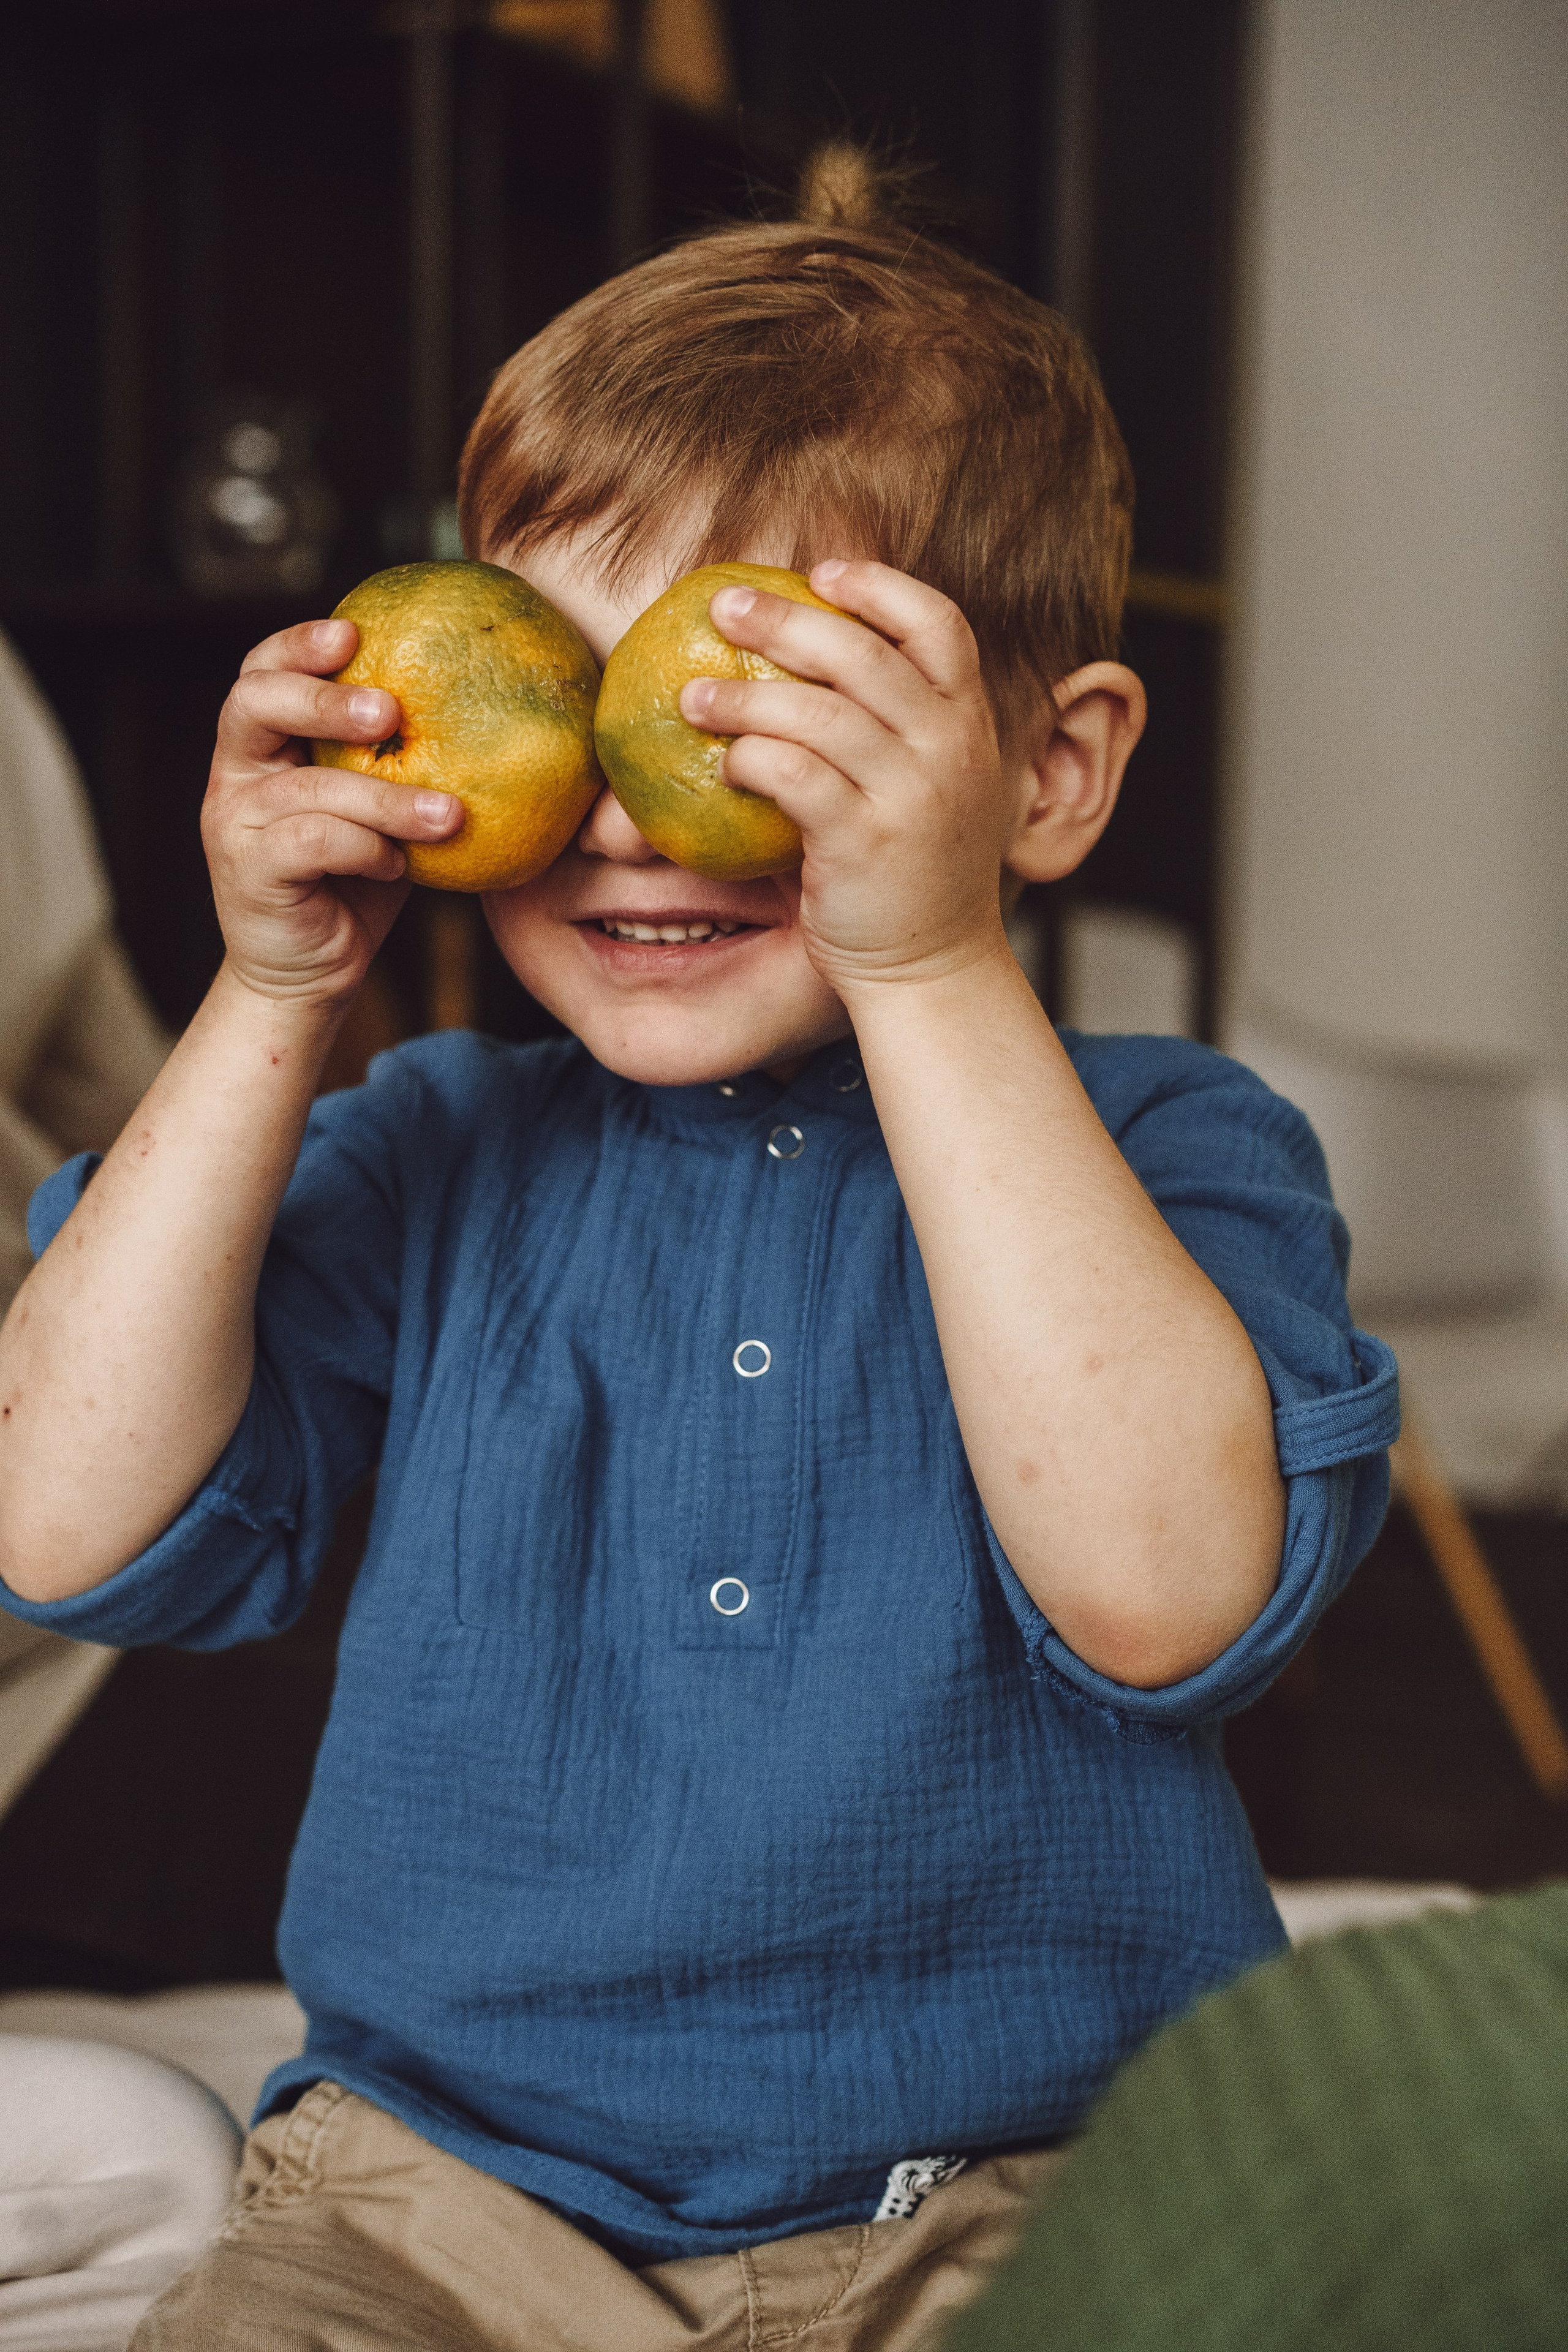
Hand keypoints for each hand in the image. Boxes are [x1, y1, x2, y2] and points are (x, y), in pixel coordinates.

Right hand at [201, 617, 461, 1006]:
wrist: (311, 974)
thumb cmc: (354, 882)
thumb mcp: (378, 812)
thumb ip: (398, 763)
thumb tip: (487, 709)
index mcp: (264, 745)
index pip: (262, 671)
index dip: (299, 644)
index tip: (355, 631)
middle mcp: (237, 773)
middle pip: (254, 703)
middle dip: (323, 699)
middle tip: (390, 711)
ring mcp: (234, 822)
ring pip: (307, 786)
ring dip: (385, 798)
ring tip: (448, 815)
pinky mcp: (248, 871)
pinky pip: (312, 842)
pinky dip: (365, 849)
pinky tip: (396, 866)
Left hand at [679, 562, 1016, 996]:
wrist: (932, 968)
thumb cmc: (914, 872)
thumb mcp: (933, 785)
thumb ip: (899, 726)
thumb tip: (812, 661)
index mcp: (971, 723)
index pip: (939, 623)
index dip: (877, 585)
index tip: (820, 572)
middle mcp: (950, 749)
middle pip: (862, 653)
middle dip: (783, 620)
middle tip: (722, 608)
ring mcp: (911, 795)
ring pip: (816, 712)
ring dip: (743, 697)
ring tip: (691, 697)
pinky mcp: (863, 842)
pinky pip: (793, 776)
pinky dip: (751, 759)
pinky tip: (723, 763)